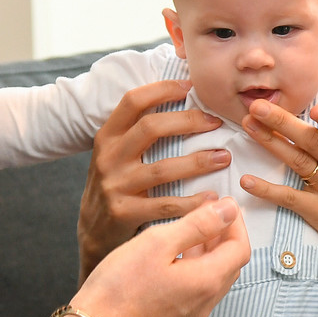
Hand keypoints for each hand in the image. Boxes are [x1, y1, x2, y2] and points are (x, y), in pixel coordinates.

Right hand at [67, 197, 250, 316]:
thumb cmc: (119, 288)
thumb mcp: (158, 243)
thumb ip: (197, 225)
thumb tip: (227, 210)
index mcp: (206, 282)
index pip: (240, 248)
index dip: (236, 222)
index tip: (224, 205)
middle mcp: (204, 302)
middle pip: (230, 264)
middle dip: (225, 235)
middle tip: (211, 212)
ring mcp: (190, 314)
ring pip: (214, 276)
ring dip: (210, 250)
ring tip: (192, 228)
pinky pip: (197, 288)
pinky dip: (196, 266)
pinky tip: (175, 254)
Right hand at [78, 79, 225, 278]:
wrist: (93, 229)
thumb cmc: (116, 183)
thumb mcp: (116, 152)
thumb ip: (138, 130)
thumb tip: (180, 96)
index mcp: (107, 136)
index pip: (133, 101)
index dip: (162, 89)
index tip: (190, 87)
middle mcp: (108, 157)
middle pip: (151, 127)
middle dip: (189, 121)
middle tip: (216, 122)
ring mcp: (115, 185)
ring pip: (162, 168)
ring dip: (198, 162)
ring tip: (224, 157)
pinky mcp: (124, 212)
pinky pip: (165, 204)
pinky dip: (192, 202)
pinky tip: (212, 197)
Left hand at [238, 100, 317, 263]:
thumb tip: (315, 110)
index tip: (313, 107)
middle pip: (310, 140)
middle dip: (282, 121)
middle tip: (257, 106)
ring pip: (297, 161)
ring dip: (270, 142)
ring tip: (248, 126)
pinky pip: (289, 198)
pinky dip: (266, 190)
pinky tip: (246, 181)